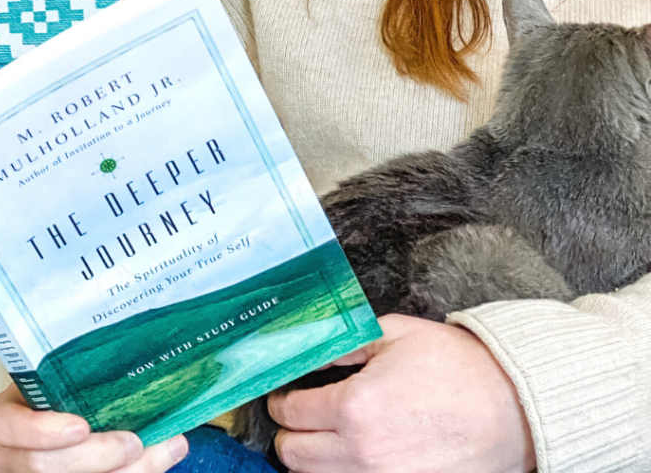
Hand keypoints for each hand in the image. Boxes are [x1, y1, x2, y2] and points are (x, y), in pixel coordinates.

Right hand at [0, 384, 188, 472]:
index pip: (7, 426)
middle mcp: (11, 454)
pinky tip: (155, 461)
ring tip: (159, 452)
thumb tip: (146, 370)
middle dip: (95, 457)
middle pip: (41, 466)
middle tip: (134, 443)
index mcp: (7, 417)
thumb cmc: (60, 392)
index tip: (82, 426)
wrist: (63, 417)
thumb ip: (85, 377)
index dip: (43, 431)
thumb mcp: (59, 380)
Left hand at [270, 314, 535, 472]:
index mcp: (355, 407)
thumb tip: (306, 350)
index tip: (284, 393)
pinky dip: (341, 472)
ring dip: (312, 456)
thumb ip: (342, 344)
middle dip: (290, 430)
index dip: (280, 399)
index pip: (290, 413)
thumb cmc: (455, 368)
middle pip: (293, 454)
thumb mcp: (392, 335)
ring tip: (325, 433)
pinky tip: (351, 453)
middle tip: (300, 413)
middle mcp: (362, 453)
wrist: (512, 409)